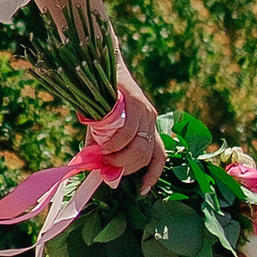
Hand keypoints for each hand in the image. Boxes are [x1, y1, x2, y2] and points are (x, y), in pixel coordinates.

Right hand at [99, 65, 164, 189]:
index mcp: (147, 128)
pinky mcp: (136, 101)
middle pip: (146, 156)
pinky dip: (115, 143)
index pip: (159, 157)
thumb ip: (102, 150)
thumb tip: (98, 174)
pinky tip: (103, 146)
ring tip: (103, 157)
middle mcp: (151, 121)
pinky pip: (129, 131)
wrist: (98, 65)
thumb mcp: (101, 130)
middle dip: (126, 167)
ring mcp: (146, 111)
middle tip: (107, 167)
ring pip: (139, 146)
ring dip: (119, 158)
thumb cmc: (99, 100)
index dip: (152, 176)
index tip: (142, 191)